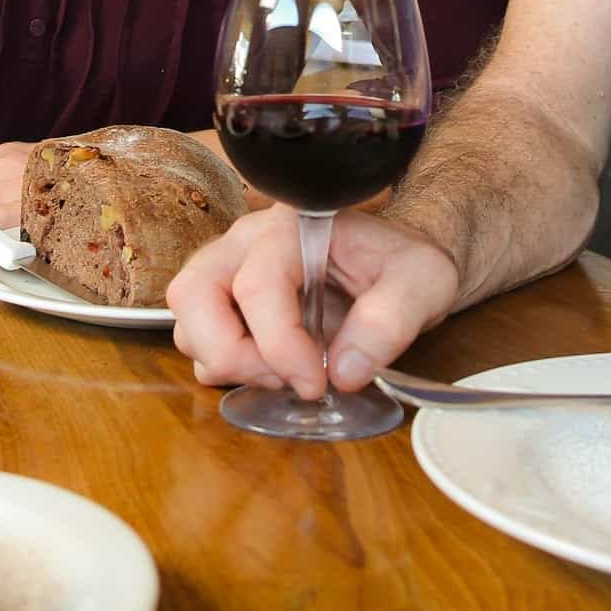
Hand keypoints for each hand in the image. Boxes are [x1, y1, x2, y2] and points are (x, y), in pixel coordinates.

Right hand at [168, 205, 461, 401]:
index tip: (318, 383)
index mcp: (293, 227)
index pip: (258, 285)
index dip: (281, 346)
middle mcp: (247, 241)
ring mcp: (228, 268)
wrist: (396, 265)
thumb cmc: (403, 265)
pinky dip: (225, 365)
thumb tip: (344, 371)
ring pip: (187, 318)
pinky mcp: (224, 300)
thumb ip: (391, 321)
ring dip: (225, 360)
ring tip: (282, 373)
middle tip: (282, 378)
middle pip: (192, 293)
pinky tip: (272, 369)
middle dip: (230, 352)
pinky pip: (198, 337)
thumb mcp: (423, 284)